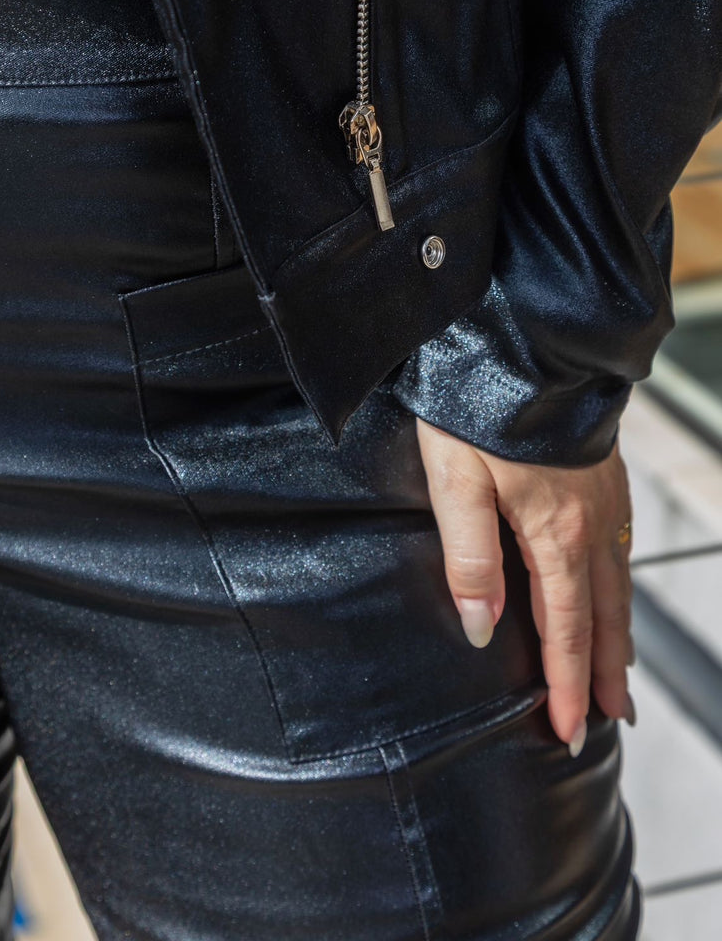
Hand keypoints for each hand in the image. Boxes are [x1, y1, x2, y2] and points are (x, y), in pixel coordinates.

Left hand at [414, 416, 635, 756]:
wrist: (526, 344)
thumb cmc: (480, 410)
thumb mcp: (456, 484)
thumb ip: (469, 559)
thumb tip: (481, 630)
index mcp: (555, 537)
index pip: (564, 630)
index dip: (564, 685)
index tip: (567, 731)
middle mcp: (591, 526)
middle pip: (603, 618)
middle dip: (604, 674)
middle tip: (611, 719)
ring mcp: (604, 500)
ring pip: (617, 586)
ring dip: (617, 636)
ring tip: (618, 674)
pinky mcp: (603, 478)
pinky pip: (619, 550)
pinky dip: (619, 589)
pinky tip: (613, 591)